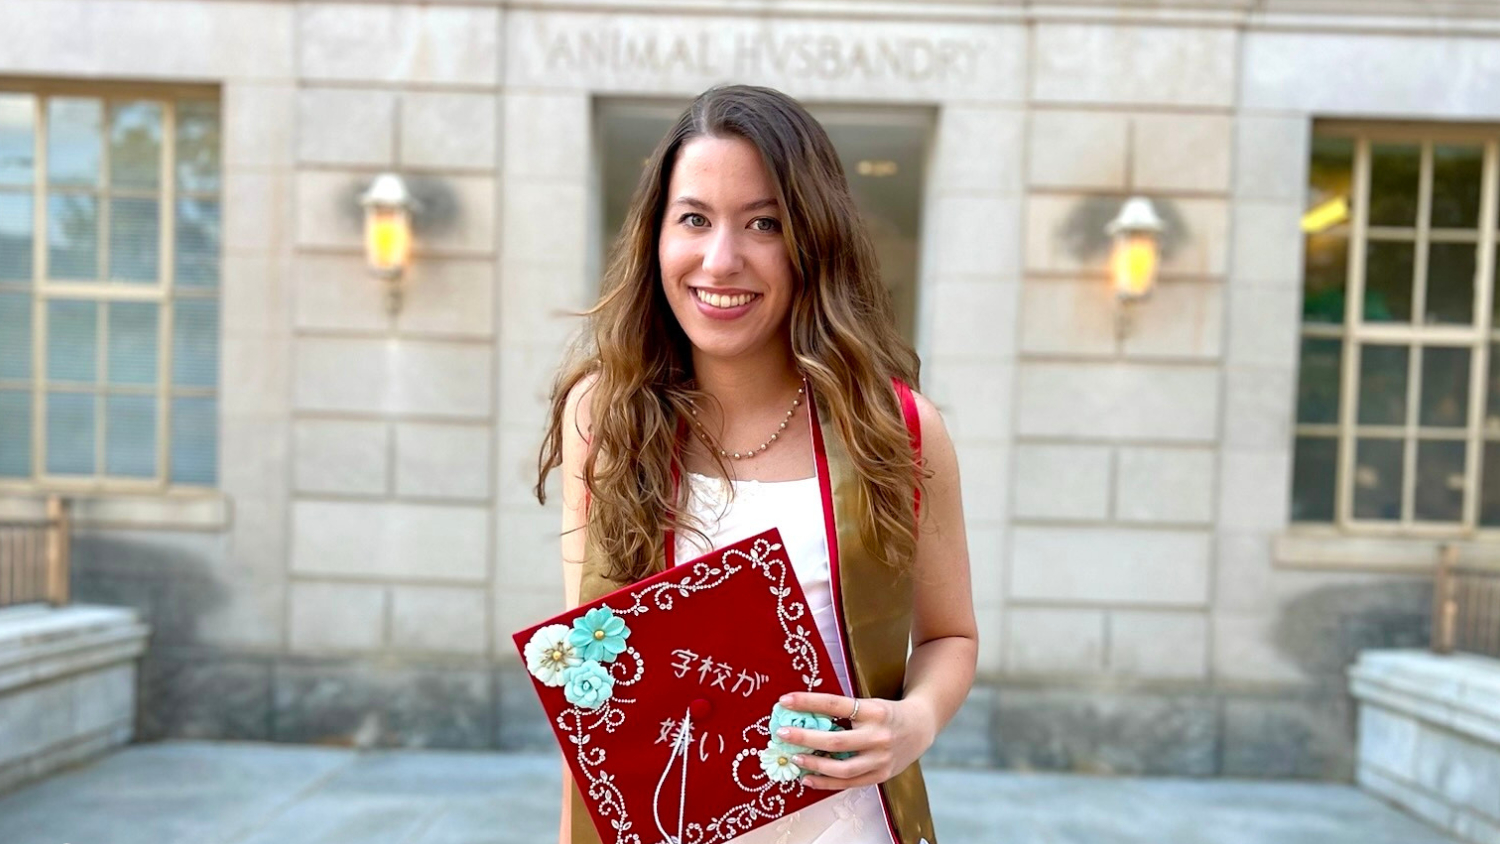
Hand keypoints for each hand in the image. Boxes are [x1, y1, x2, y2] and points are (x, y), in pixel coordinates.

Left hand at [773, 692, 936, 789]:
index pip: (835, 704)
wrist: (921, 726)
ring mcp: (881, 759)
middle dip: (805, 738)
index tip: (785, 700)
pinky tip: (808, 778)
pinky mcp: (881, 775)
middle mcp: (878, 736)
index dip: (808, 702)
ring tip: (795, 758)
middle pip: (835, 740)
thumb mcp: (869, 704)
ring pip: (842, 768)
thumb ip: (843, 711)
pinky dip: (826, 783)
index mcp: (874, 711)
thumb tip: (803, 714)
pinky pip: (849, 783)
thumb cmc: (887, 713)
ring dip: (814, 764)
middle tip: (782, 733)